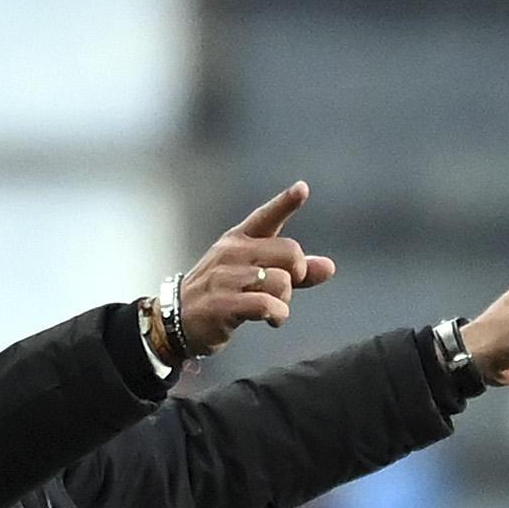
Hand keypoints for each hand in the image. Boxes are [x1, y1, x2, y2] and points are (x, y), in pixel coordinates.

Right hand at [177, 183, 339, 353]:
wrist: (179, 318)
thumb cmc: (224, 293)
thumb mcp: (257, 276)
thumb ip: (294, 272)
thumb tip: (329, 267)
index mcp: (239, 239)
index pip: (266, 217)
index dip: (285, 203)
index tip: (303, 188)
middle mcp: (232, 252)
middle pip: (290, 253)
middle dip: (298, 274)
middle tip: (286, 289)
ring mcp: (226, 277)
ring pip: (282, 282)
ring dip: (285, 301)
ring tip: (271, 307)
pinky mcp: (223, 303)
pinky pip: (267, 304)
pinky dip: (278, 315)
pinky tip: (271, 319)